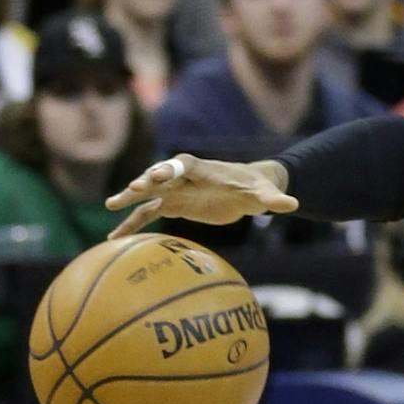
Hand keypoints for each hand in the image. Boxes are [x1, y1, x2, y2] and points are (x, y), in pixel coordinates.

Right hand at [106, 155, 298, 238]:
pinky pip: (148, 215)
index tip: (159, 176)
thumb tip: (292, 205)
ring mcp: (174, 190)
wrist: (247, 191)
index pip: (184, 164)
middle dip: (146, 181)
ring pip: (149, 195)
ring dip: (130, 200)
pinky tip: (114, 239)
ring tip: (110, 207)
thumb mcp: (265, 195)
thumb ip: (274, 201)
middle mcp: (183, 176)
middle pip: (160, 176)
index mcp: (203, 168)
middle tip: (131, 190)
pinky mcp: (171, 205)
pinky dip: (132, 224)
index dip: (171, 168)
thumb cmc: (255, 188)